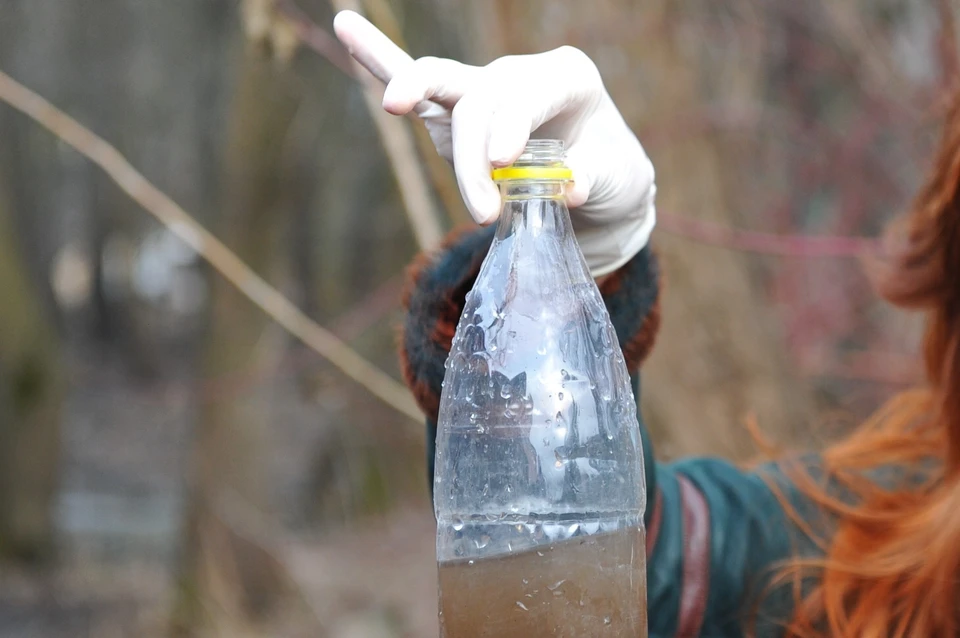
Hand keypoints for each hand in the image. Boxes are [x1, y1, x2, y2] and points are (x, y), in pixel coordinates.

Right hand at [332, 10, 656, 275]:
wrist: (597, 195)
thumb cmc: (613, 179)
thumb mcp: (622, 183)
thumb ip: (596, 178)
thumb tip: (570, 186)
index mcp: (568, 78)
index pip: (528, 92)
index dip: (510, 123)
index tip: (503, 165)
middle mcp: (521, 75)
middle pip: (480, 99)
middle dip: (472, 156)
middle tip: (485, 215)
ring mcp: (483, 92)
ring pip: (440, 82)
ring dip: (413, 90)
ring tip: (394, 103)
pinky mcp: (453, 116)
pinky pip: (418, 87)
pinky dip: (379, 59)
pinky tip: (347, 26)